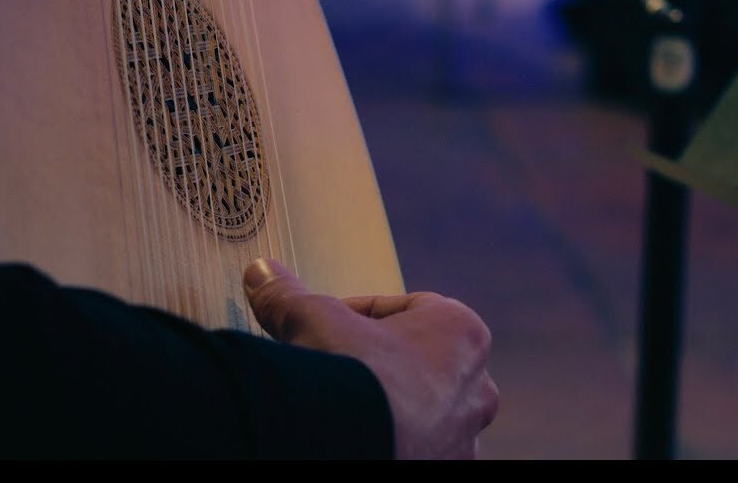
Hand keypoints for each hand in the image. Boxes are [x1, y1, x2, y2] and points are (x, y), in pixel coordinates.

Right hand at [244, 258, 498, 458]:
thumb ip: (287, 295)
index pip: (407, 309)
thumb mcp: (311, 319)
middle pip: (420, 361)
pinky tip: (361, 434)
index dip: (361, 314)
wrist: (353, 444)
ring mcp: (465, 437)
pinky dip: (398, 440)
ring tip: (349, 408)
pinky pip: (422, 448)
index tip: (330, 324)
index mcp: (461, 332)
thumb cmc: (353, 375)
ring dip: (393, 406)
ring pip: (426, 411)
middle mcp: (476, 387)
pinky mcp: (447, 469)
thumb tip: (261, 273)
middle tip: (341, 365)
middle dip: (382, 362)